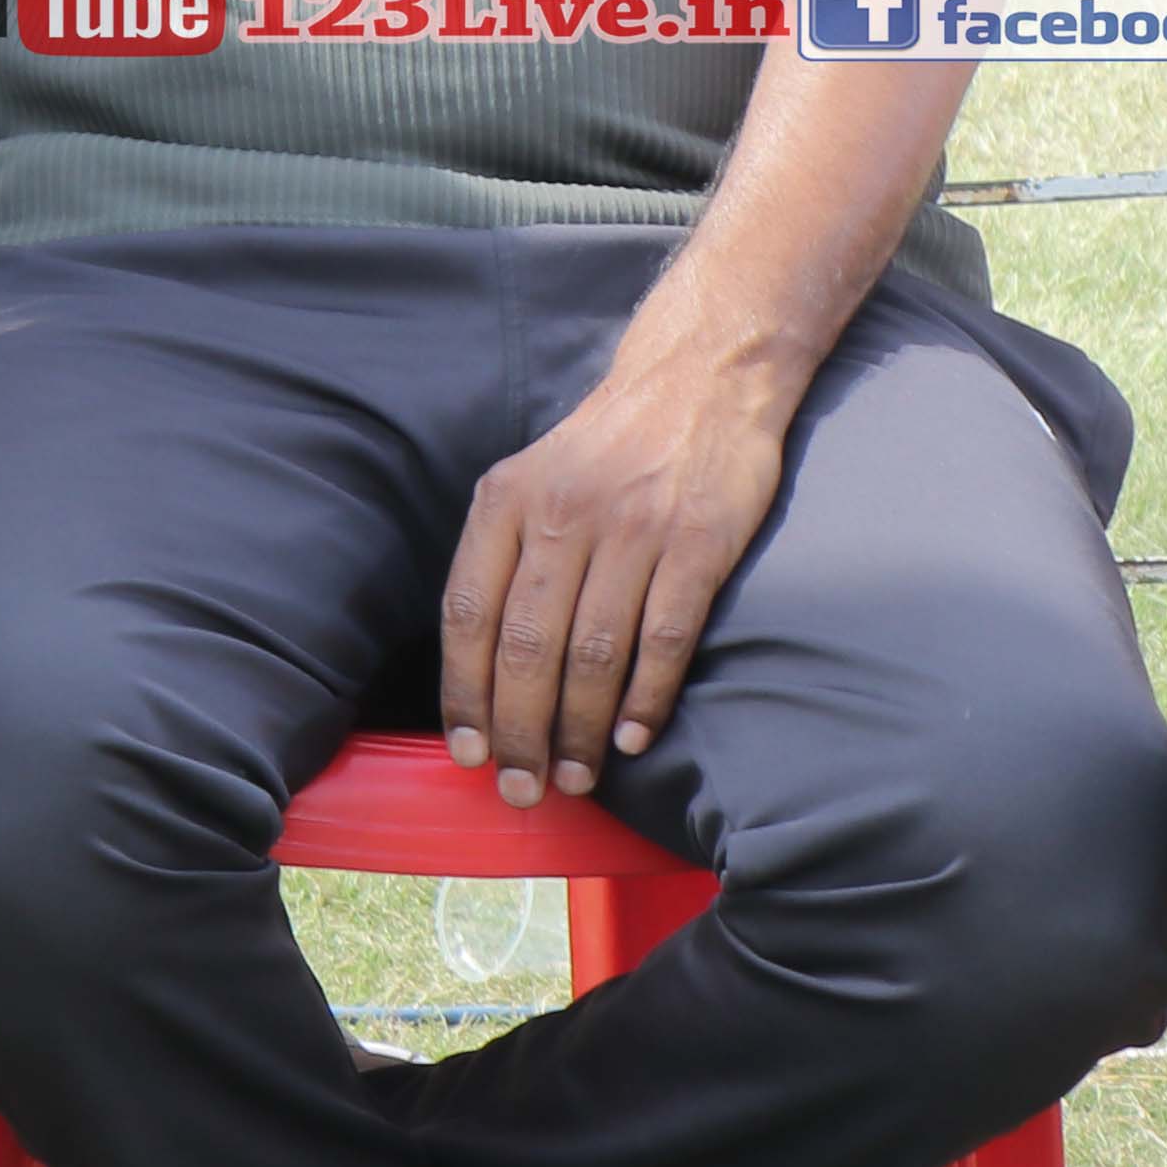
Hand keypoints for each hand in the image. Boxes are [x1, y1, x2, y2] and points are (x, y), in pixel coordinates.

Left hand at [438, 342, 799, 801]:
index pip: (468, 613)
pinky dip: (646, 697)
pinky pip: (664, 637)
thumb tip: (484, 671)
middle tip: (523, 789)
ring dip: (580, 729)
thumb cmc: (608, 447)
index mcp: (506, 500)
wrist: (701, 376)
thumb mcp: (532, 478)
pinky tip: (635, 737)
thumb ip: (506, 558)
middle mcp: (562, 512)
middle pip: (527, 645)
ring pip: (593, 652)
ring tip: (577, 776)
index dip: (465, 694)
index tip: (467, 755)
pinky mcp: (698, 541)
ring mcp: (633, 526)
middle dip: (519, 732)